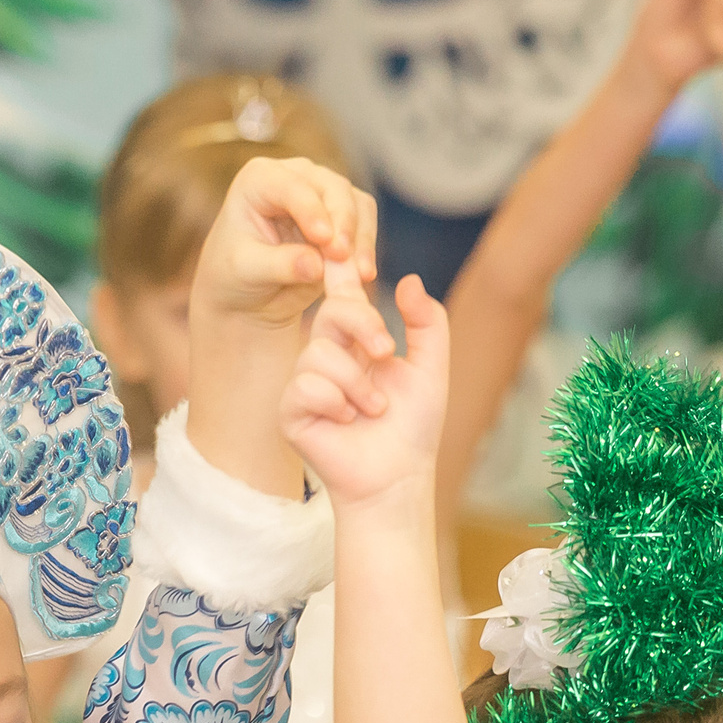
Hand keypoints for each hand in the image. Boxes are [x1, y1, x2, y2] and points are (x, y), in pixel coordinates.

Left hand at [192, 156, 378, 334]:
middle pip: (332, 187)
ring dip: (360, 238)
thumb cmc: (234, 276)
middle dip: (342, 223)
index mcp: (259, 179)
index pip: (291, 185)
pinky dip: (366, 248)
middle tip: (342, 257)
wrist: (247, 294)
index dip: (311, 210)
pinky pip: (365, 224)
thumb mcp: (246, 272)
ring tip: (359, 274)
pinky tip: (363, 274)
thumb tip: (317, 264)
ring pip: (356, 203)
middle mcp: (294, 177)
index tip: (324, 239)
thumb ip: (279, 264)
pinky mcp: (342, 216)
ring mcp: (322, 194)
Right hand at [281, 267, 447, 510]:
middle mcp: (326, 355)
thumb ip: (427, 322)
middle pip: (331, 312)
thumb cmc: (413, 427)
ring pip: (319, 353)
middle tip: (386, 352)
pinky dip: (336, 404)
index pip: (343, 294)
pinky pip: (305, 386)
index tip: (338, 244)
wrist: (397, 478)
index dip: (338, 267)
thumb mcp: (431, 368)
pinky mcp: (290, 412)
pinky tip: (346, 423)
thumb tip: (407, 279)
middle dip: (363, 325)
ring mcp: (304, 384)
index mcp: (355, 341)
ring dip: (356, 384)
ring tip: (373, 410)